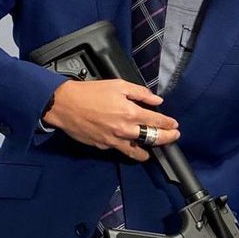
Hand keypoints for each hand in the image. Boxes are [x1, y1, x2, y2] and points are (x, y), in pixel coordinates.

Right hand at [42, 79, 179, 160]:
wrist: (63, 104)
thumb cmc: (90, 92)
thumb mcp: (118, 85)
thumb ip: (140, 93)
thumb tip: (157, 100)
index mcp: (130, 113)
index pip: (157, 121)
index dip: (169, 124)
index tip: (174, 125)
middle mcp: (124, 129)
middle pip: (152, 138)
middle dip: (166, 138)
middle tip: (173, 136)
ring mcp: (113, 140)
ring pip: (137, 152)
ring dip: (148, 151)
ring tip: (153, 150)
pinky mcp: (103, 146)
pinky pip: (120, 150)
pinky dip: (128, 149)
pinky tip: (131, 146)